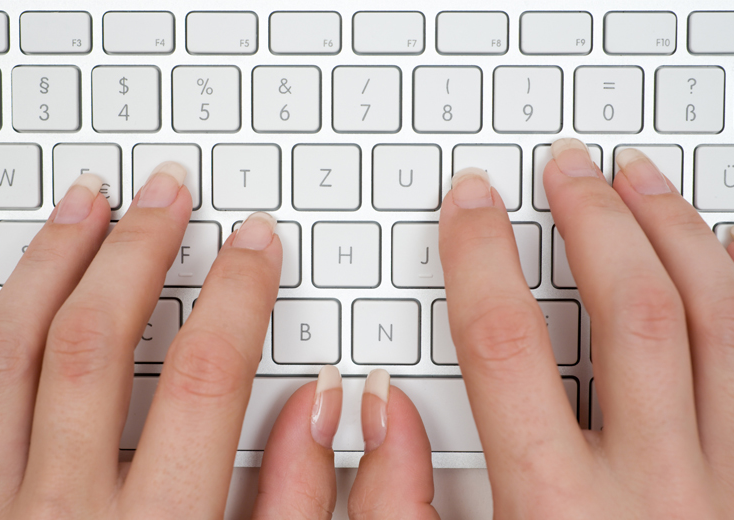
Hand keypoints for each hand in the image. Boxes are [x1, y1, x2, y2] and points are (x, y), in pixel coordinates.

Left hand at [0, 163, 344, 518]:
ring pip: (7, 357)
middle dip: (138, 250)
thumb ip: (292, 500)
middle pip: (95, 346)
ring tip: (85, 203)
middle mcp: (60, 515)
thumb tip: (318, 406)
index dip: (238, 296)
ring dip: (51, 264)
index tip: (255, 247)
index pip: (206, 380)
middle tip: (164, 193)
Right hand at [434, 139, 733, 516]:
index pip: (505, 343)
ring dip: (676, 232)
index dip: (480, 255)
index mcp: (556, 511)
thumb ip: (397, 500)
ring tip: (642, 180)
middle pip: (630, 311)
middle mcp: (655, 495)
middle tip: (568, 168)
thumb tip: (384, 406)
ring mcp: (726, 490)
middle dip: (593, 217)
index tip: (473, 205)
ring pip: (719, 323)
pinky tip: (722, 250)